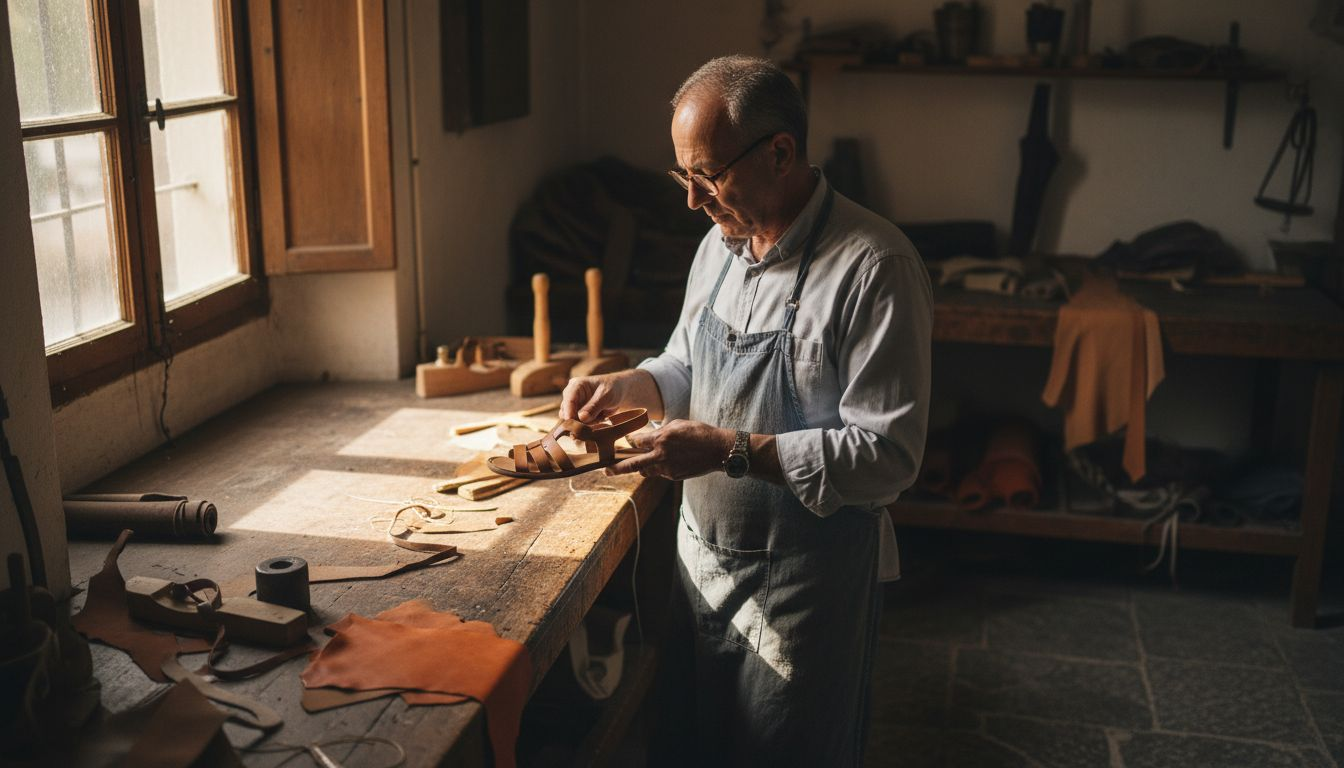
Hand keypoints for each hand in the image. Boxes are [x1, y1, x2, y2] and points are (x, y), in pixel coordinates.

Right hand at [561, 372, 627, 421]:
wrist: (620, 393)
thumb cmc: (614, 389)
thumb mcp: (606, 396)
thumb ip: (594, 407)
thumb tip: (582, 418)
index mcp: (576, 385)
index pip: (568, 399)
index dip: (569, 412)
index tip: (572, 423)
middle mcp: (572, 396)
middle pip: (567, 412)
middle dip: (580, 420)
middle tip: (597, 419)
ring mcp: (575, 406)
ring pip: (573, 421)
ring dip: (587, 423)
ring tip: (602, 415)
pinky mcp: (579, 415)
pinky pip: (580, 425)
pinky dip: (590, 424)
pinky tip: (600, 417)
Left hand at [606, 420, 733, 480]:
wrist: (719, 450)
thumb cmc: (700, 433)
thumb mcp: (678, 425)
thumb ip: (661, 432)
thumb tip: (649, 436)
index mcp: (661, 439)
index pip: (636, 442)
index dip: (629, 441)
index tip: (624, 441)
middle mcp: (661, 455)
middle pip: (633, 464)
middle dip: (617, 468)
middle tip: (605, 470)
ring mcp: (667, 468)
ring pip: (646, 471)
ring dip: (641, 467)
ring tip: (635, 465)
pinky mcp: (674, 476)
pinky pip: (660, 473)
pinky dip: (658, 468)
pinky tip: (666, 462)